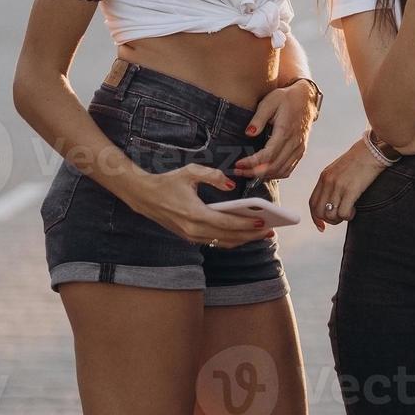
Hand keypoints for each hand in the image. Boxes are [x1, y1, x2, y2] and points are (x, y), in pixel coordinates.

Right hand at [128, 166, 273, 247]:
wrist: (143, 196)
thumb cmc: (168, 182)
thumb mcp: (190, 172)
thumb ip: (213, 175)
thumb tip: (231, 184)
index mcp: (195, 214)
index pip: (227, 224)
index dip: (247, 224)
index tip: (264, 222)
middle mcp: (193, 229)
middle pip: (228, 237)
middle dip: (251, 235)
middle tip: (270, 230)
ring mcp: (190, 236)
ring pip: (222, 242)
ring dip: (243, 239)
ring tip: (261, 233)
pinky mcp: (189, 237)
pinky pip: (214, 242)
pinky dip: (231, 239)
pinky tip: (243, 234)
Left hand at [234, 79, 314, 179]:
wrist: (306, 99)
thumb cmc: (287, 99)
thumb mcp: (270, 102)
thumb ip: (258, 118)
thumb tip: (248, 133)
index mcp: (285, 131)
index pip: (268, 154)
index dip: (252, 163)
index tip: (238, 164)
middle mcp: (294, 143)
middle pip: (273, 166)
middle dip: (253, 172)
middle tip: (238, 171)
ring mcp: (299, 149)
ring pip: (281, 171)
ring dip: (263, 176)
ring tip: (247, 173)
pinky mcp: (300, 151)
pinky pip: (288, 170)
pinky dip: (275, 174)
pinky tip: (263, 172)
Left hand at [308, 138, 387, 227]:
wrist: (374, 149)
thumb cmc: (361, 158)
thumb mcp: (340, 168)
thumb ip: (333, 182)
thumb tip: (333, 199)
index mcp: (324, 176)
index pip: (312, 203)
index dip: (315, 217)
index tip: (322, 226)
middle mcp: (328, 182)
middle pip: (319, 211)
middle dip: (329, 220)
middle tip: (340, 218)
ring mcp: (339, 186)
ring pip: (330, 215)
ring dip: (340, 219)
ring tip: (349, 212)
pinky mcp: (351, 190)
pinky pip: (343, 213)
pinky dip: (348, 216)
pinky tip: (355, 210)